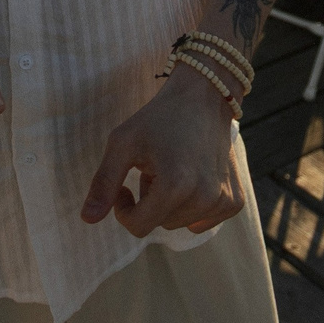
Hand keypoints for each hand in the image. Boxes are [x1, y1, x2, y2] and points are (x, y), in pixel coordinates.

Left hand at [81, 65, 244, 237]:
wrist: (204, 96)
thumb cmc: (159, 117)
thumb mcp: (123, 143)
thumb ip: (104, 183)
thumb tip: (88, 220)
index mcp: (175, 186)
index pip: (138, 226)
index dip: (124, 208)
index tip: (125, 184)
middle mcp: (204, 198)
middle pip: (159, 225)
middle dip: (149, 202)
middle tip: (151, 168)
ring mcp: (223, 201)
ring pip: (180, 223)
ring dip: (170, 203)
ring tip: (172, 169)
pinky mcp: (235, 201)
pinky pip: (202, 221)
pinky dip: (192, 206)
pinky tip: (192, 178)